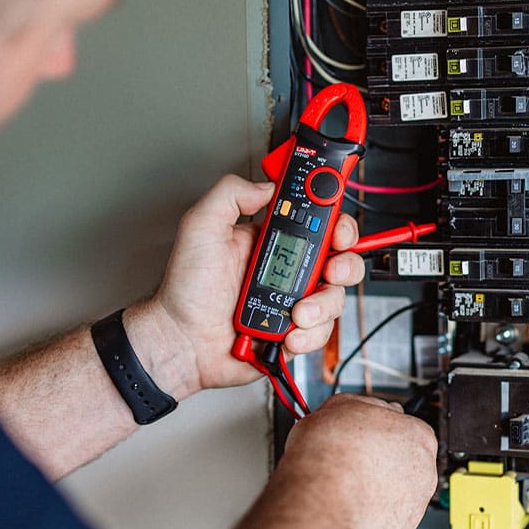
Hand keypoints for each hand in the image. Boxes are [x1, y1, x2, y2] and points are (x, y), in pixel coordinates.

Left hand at [128, 174, 364, 392]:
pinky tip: (287, 334)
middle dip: (344, 262)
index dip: (334, 219)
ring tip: (296, 312)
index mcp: (270, 240)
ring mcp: (293, 301)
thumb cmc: (185, 291)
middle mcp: (286, 268)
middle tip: (331, 270)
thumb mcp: (200, 227)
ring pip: (335, 296)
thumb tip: (266, 185)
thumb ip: (230, 194)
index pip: (315, 220)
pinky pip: (322, 330)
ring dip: (322, 305)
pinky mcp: (295, 331)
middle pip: (338, 257)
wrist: (183, 342)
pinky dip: (309, 333)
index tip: (336, 226)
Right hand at [281, 394, 437, 528]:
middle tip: (351, 459)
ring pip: (394, 492)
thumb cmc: (329, 455)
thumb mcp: (340, 405)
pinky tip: (346, 503)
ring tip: (344, 483)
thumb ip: (364, 407)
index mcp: (417, 435)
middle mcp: (424, 472)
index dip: (380, 430)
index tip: (365, 435)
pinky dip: (367, 514)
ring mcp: (413, 507)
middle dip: (379, 460)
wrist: (318, 501)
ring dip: (374, 488)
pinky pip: (382, 520)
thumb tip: (364, 410)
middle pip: (403, 461)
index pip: (405, 428)